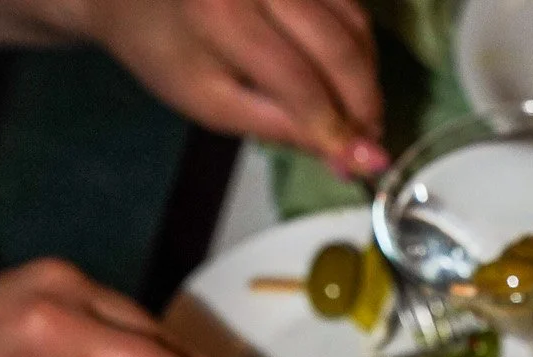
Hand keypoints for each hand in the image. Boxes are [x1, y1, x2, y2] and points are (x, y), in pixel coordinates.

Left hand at [71, 0, 385, 173]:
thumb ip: (284, 130)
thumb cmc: (164, 49)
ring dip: (367, 75)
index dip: (337, 130)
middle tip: (368, 143)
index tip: (364, 165)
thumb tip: (355, 159)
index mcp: (223, 16)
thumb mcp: (213, 104)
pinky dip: (358, 44)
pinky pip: (350, 2)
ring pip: (355, 22)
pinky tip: (348, 73)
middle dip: (363, 104)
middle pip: (338, 49)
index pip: (300, 84)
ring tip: (359, 113)